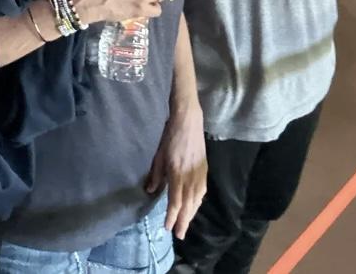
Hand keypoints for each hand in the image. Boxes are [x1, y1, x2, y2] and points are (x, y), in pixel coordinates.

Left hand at [145, 103, 206, 238]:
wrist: (188, 121)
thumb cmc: (170, 135)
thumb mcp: (158, 154)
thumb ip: (156, 174)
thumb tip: (150, 191)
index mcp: (177, 173)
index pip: (175, 201)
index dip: (171, 216)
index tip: (167, 227)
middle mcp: (190, 177)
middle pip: (188, 205)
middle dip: (183, 221)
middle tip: (178, 234)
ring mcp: (199, 174)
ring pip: (196, 200)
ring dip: (191, 214)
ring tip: (185, 224)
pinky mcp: (204, 170)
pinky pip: (202, 192)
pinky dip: (198, 202)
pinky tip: (194, 207)